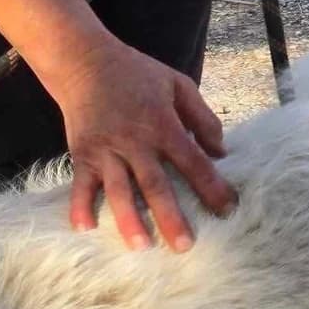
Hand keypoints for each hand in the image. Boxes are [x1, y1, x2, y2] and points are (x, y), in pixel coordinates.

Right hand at [54, 36, 235, 251]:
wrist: (84, 61)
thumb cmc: (136, 74)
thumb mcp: (177, 85)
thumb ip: (202, 118)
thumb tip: (220, 152)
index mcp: (162, 124)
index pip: (192, 160)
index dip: (211, 185)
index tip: (227, 209)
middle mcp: (134, 140)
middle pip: (155, 184)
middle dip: (170, 216)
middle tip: (184, 246)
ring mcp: (106, 150)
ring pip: (118, 189)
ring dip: (129, 219)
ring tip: (141, 246)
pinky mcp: (83, 154)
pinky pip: (80, 185)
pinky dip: (80, 206)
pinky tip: (85, 229)